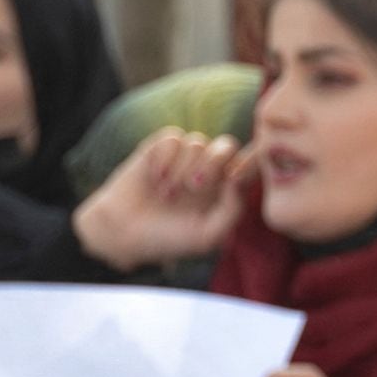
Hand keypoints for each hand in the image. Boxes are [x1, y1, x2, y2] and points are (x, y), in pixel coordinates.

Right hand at [71, 129, 249, 271]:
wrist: (124, 233)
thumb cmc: (170, 238)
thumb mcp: (207, 235)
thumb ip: (232, 210)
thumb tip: (238, 178)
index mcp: (226, 188)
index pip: (249, 164)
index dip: (251, 160)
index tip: (234, 178)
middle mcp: (208, 168)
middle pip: (226, 145)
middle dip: (212, 165)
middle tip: (193, 188)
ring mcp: (184, 156)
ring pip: (197, 143)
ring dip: (181, 171)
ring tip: (166, 196)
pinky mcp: (159, 147)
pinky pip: (172, 138)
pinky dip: (164, 160)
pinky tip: (155, 180)